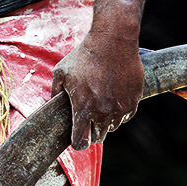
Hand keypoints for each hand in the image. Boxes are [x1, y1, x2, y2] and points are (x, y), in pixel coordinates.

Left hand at [52, 17, 143, 149]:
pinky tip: (115, 98)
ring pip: (113, 127)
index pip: (80, 142)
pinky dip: (120, 112)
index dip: (78, 143)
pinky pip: (126, 116)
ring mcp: (120, 108)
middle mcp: (103, 113)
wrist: (113, 41)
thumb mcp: (62, 72)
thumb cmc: (85, 56)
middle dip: (92, 131)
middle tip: (90, 118)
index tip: (78, 139)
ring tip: (102, 104)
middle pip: (98, 137)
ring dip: (107, 121)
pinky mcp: (134, 101)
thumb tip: (52, 105)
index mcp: (83, 109)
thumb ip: (55, 92)